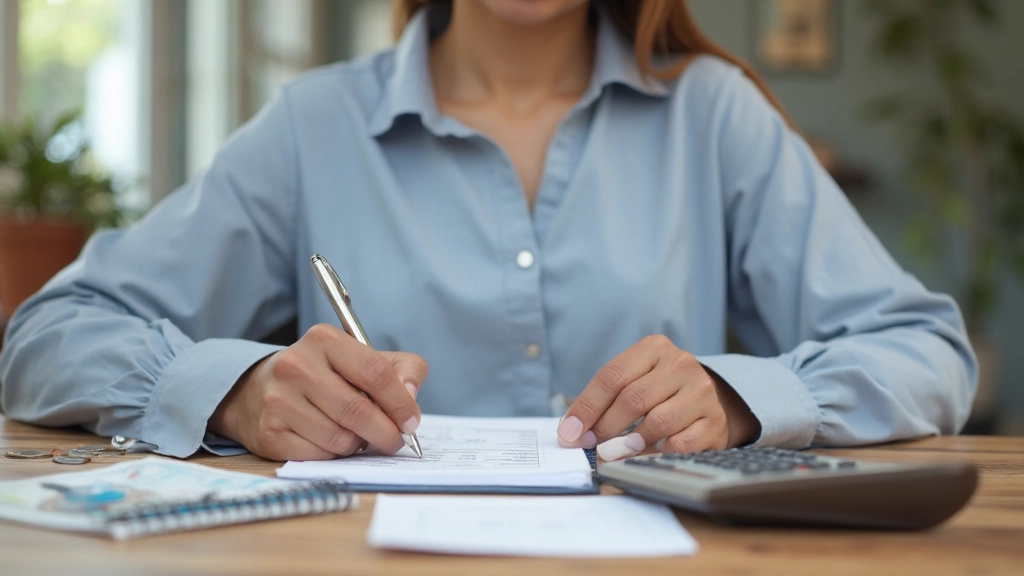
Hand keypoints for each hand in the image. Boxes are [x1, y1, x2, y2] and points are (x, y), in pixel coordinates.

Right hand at [208, 324, 427, 460]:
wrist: (261, 389)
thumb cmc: (327, 375)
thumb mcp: (364, 358)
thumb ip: (401, 369)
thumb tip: (411, 395)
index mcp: (324, 339)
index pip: (375, 372)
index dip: (400, 402)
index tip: (411, 422)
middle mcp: (296, 365)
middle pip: (358, 410)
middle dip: (386, 433)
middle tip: (395, 440)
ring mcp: (278, 400)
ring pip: (340, 439)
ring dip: (358, 444)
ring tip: (356, 434)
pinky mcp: (270, 432)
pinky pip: (320, 456)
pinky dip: (334, 455)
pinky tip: (329, 440)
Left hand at [556, 335, 758, 460]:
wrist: (706, 400)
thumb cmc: (658, 392)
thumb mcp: (633, 381)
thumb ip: (603, 400)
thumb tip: (571, 431)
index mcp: (654, 348)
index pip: (612, 376)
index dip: (587, 407)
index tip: (569, 432)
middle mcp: (681, 364)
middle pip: (633, 399)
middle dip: (605, 427)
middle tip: (589, 446)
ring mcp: (702, 391)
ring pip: (657, 422)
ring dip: (629, 443)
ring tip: (613, 453)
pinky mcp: (714, 420)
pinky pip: (680, 443)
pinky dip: (659, 452)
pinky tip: (649, 452)